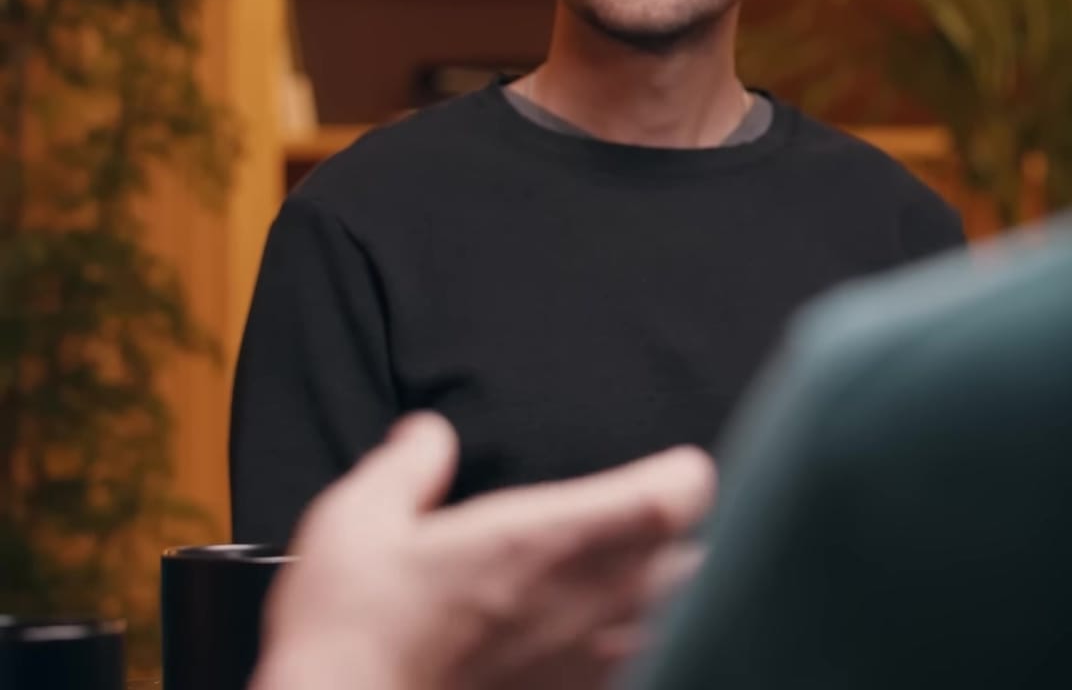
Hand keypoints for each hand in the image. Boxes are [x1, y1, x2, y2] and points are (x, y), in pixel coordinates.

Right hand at [250, 413, 714, 689]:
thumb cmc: (352, 630)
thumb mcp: (357, 520)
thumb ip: (408, 463)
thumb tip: (428, 435)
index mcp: (551, 539)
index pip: (677, 496)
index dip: (679, 476)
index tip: (660, 471)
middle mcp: (592, 600)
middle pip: (692, 555)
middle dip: (672, 538)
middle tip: (629, 528)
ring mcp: (593, 659)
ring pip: (670, 614)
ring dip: (652, 593)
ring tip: (601, 582)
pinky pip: (632, 663)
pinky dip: (622, 645)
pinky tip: (574, 637)